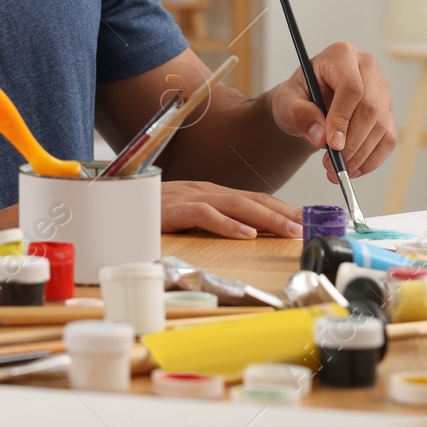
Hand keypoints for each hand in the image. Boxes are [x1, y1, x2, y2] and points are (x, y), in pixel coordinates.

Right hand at [159, 179, 302, 239]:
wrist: (116, 204)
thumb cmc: (151, 214)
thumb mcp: (189, 217)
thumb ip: (215, 221)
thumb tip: (248, 234)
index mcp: (212, 194)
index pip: (256, 198)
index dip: (284, 209)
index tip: (309, 222)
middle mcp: (206, 191)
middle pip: (253, 199)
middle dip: (285, 213)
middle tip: (309, 227)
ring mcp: (190, 197)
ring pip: (236, 203)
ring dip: (267, 217)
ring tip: (289, 231)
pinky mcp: (174, 208)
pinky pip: (204, 214)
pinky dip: (226, 223)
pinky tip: (245, 233)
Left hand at [268, 42, 396, 181]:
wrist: (306, 105)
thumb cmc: (297, 97)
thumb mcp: (287, 102)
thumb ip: (300, 114)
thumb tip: (321, 136)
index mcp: (341, 55)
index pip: (352, 88)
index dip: (343, 118)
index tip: (331, 144)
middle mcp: (366, 67)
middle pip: (370, 108)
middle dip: (352, 143)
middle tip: (332, 164)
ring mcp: (381, 89)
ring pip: (381, 128)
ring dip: (360, 155)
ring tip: (335, 169)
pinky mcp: (388, 111)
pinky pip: (388, 139)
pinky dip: (371, 159)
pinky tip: (352, 168)